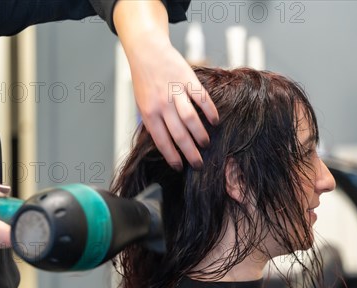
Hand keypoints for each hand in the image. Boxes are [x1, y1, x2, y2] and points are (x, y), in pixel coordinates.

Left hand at [114, 1, 218, 170]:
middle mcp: (162, 105)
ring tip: (206, 143)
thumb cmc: (145, 80)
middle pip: (179, 135)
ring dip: (200, 134)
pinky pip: (202, 99)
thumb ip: (153, 122)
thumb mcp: (142, 104)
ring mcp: (176, 92)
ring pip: (190, 119)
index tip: (180, 167)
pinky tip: (215, 121)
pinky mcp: (188, 80)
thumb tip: (165, 144)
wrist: (147, 52)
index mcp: (149, 113)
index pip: (162, 141)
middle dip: (190, 153)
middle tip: (199, 163)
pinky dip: (210, 111)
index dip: (172, 157)